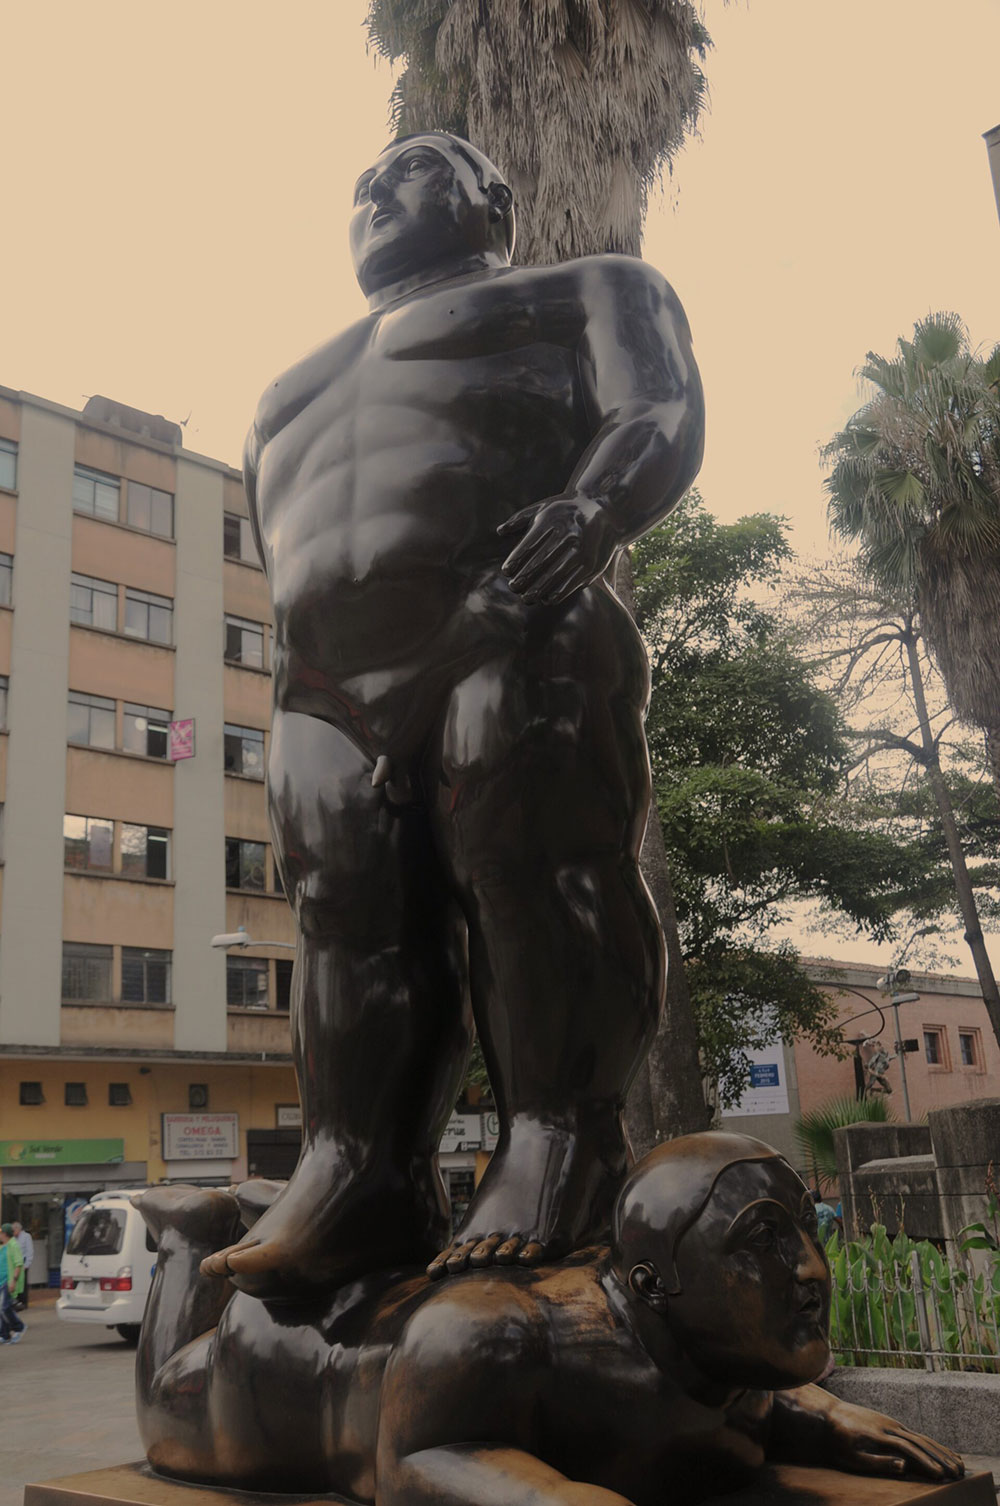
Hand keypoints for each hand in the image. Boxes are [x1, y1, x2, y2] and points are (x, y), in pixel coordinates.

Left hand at [499, 496, 617, 605]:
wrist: (606, 510)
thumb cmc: (567, 511)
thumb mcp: (544, 508)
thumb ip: (520, 519)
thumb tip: (500, 532)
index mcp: (553, 520)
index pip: (530, 544)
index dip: (516, 560)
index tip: (506, 572)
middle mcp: (568, 535)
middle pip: (541, 562)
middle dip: (525, 578)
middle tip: (513, 588)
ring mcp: (582, 550)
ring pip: (555, 575)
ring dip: (538, 590)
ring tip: (526, 598)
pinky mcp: (593, 564)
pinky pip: (572, 583)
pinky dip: (558, 593)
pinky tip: (547, 599)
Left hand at [824, 1398, 963, 1481]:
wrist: (830, 1413)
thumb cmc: (839, 1439)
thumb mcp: (853, 1456)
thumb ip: (878, 1462)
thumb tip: (904, 1466)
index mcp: (881, 1435)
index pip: (909, 1449)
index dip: (926, 1462)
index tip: (941, 1475)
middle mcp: (890, 1426)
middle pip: (920, 1442)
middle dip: (940, 1457)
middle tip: (958, 1472)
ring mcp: (892, 1424)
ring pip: (921, 1437)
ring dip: (940, 1450)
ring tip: (958, 1463)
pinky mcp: (892, 1424)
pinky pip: (915, 1434)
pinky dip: (931, 1443)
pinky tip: (940, 1450)